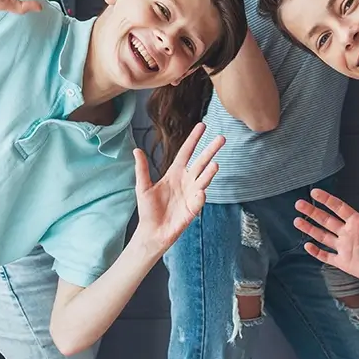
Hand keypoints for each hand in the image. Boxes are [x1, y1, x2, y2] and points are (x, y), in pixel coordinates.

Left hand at [132, 123, 222, 252]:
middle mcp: (186, 181)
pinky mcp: (192, 209)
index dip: (193, 139)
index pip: (186, 152)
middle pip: (200, 162)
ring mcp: (191, 194)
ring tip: (215, 164)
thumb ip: (142, 169)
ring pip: (203, 180)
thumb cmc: (148, 210)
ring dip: (209, 173)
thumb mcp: (143, 187)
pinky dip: (199, 197)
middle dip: (210, 150)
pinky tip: (200, 192)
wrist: (151, 232)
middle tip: (221, 138)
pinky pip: (197, 201)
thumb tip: (136, 150)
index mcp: (175, 173)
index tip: (202, 125)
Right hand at [294, 186, 358, 287]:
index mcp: (356, 221)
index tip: (314, 192)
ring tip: (296, 221)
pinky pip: (326, 256)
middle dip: (312, 212)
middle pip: (326, 220)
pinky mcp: (344, 262)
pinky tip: (307, 246)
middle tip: (299, 204)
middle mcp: (348, 232)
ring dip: (310, 229)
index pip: (338, 207)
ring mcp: (344, 247)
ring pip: (323, 236)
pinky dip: (316, 252)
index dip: (326, 200)